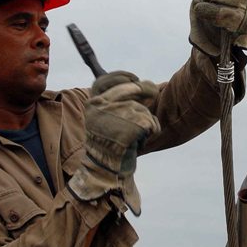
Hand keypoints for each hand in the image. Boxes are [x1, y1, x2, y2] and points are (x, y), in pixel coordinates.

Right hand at [68, 71, 160, 214]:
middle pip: (131, 88)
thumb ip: (118, 102)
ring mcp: (116, 114)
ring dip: (147, 120)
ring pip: (143, 109)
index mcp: (92, 103)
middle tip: (154, 92)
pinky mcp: (132, 125)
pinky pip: (151, 122)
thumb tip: (148, 84)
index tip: (134, 78)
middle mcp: (101, 106)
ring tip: (136, 135)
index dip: (121, 76)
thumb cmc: (108, 145)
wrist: (105, 170)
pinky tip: (141, 141)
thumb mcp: (105, 119)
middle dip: (146, 90)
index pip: (104, 81)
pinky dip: (152, 130)